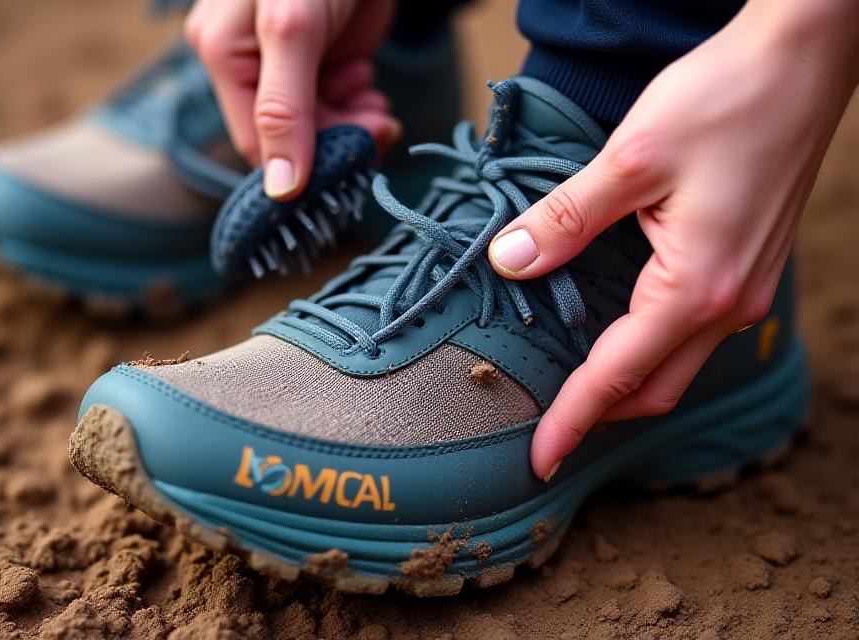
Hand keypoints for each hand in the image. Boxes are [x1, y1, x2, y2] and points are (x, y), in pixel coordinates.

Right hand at [186, 0, 399, 199]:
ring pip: (317, 126)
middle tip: (378, 126)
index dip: (303, 164)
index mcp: (223, 56)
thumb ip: (283, 108)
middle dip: (336, 138)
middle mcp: (248, 65)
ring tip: (374, 101)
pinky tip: (370, 86)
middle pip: (291, 138)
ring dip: (352, 124)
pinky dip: (358, 106)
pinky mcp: (319, 58)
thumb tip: (279, 188)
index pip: (257, 143)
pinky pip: (335, 104)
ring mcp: (285, 64)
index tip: (351, 159)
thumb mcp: (292, 30)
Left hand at [487, 0, 858, 479]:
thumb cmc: (725, 99)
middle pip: (655, 389)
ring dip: (626, 386)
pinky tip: (617, 335)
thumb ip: (566, 219)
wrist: (803, 60)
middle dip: (600, 416)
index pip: (619, 376)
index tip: (538, 459)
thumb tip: (509, 262)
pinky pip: (693, 334)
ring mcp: (744, 289)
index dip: (573, 420)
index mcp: (696, 286)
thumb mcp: (631, 158)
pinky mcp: (745, 268)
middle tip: (547, 431)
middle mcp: (728, 302)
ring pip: (678, 365)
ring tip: (573, 391)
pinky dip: (651, 351)